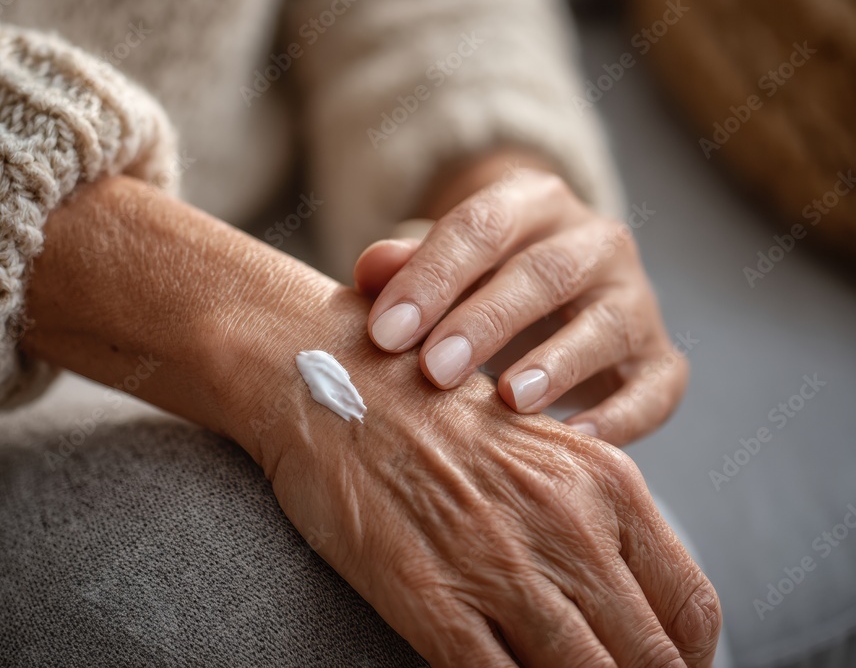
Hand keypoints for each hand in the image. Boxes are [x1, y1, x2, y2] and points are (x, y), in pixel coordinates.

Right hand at [25, 175, 718, 665]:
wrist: (324, 373)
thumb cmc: (420, 404)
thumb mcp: (531, 442)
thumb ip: (582, 512)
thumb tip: (615, 591)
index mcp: (602, 480)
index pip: (688, 605)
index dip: (685, 658)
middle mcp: (567, 523)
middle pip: (649, 658)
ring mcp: (498, 564)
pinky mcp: (429, 597)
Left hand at [355, 150, 686, 445]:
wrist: (563, 301)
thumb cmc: (481, 285)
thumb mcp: (444, 267)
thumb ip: (408, 267)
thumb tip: (369, 270)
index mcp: (532, 204)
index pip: (482, 227)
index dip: (432, 278)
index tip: (385, 334)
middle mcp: (594, 242)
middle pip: (543, 273)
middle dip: (486, 322)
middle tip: (434, 371)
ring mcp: (636, 299)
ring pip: (607, 324)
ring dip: (556, 364)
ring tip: (506, 401)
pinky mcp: (662, 360)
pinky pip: (653, 388)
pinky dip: (620, 417)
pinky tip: (574, 441)